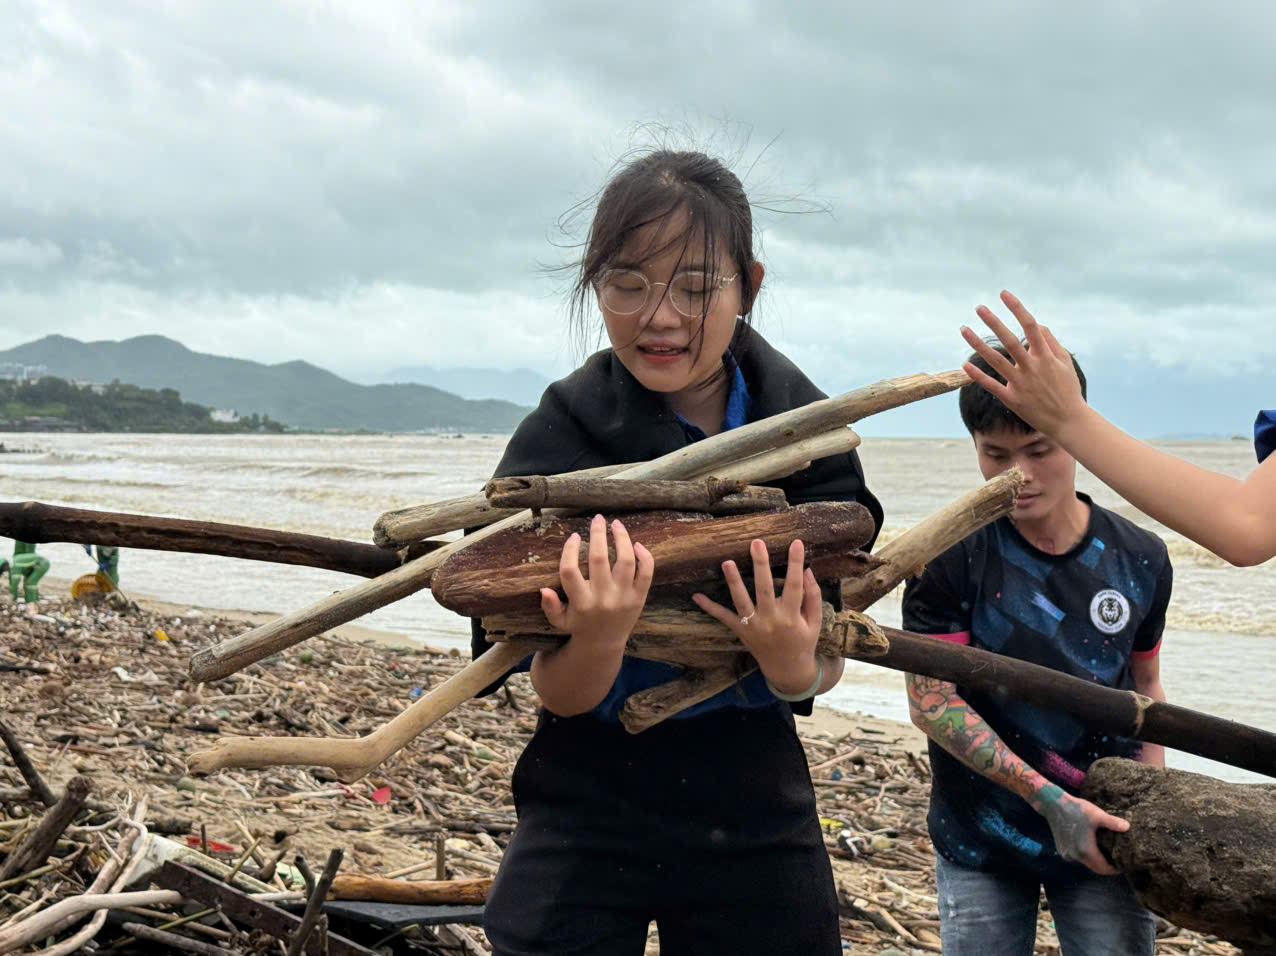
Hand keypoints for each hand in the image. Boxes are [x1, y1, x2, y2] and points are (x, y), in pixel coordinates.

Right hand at [540, 515, 653, 645]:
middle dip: (598, 534)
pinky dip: (645, 556)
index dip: (570, 550)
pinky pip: (646, 573)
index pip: (570, 572)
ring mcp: (624, 598)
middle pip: (599, 559)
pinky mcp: (639, 598)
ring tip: (616, 524)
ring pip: (625, 561)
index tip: (574, 536)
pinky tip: (637, 544)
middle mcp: (603, 599)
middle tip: (597, 518)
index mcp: (581, 603)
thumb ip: (550, 606)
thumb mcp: (559, 620)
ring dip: (622, 538)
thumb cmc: (579, 626)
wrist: (604, 644)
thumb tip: (543, 589)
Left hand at [692, 538, 823, 694]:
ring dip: (734, 582)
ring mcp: (754, 627)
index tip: (795, 543)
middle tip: (756, 543)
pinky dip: (710, 608)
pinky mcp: (741, 631)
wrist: (787, 669)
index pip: (795, 586)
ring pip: (742, 602)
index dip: (795, 564)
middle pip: (765, 589)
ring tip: (727, 562)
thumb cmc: (803, 641)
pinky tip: (696, 596)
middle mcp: (771, 621)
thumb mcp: (814, 622)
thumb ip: (813, 596)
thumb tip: (807, 570)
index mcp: (792, 617)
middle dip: (761, 566)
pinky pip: (724, 618)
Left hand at [960, 290, 1085, 436]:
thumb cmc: (1067, 389)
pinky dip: (977, 376)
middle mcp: (1032, 367)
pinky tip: (964, 365)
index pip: (1030, 325)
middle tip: (979, 307)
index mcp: (1046, 356)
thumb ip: (1050, 341)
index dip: (1017, 308)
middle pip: (1009, 340)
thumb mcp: (1065, 362)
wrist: (1069, 421)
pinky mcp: (1012, 399)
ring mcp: (1021, 383)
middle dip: (993, 322)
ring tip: (963, 329)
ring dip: (978, 344)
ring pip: (995, 360)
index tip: (1004, 294)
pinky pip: (992, 385)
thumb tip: (1037, 323)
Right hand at [1037, 788, 1128, 875]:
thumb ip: (1112, 823)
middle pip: (1095, 868)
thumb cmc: (1076, 809)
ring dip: (1097, 861)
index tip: (1124, 865)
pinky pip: (1078, 857)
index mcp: (1086, 851)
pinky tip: (1092, 845)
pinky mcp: (1062, 849)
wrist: (1053, 804)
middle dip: (1107, 866)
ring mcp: (1067, 854)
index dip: (1115, 869)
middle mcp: (1076, 856)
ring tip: (1106, 852)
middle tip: (1117, 860)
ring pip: (1087, 863)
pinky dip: (1087, 855)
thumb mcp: (1096, 814)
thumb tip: (1128, 827)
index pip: (1103, 868)